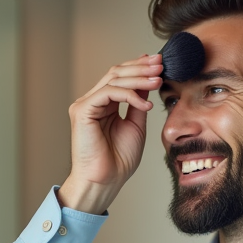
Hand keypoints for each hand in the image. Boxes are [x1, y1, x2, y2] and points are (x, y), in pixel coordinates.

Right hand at [60, 54, 162, 213]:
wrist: (106, 180)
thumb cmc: (119, 159)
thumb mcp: (136, 124)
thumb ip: (139, 103)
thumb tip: (149, 81)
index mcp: (104, 104)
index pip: (120, 77)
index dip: (139, 67)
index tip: (159, 62)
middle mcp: (93, 101)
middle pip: (116, 73)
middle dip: (140, 67)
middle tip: (160, 64)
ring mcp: (85, 105)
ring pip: (113, 79)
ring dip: (139, 78)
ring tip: (158, 80)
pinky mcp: (83, 111)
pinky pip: (108, 92)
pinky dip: (129, 95)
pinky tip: (145, 104)